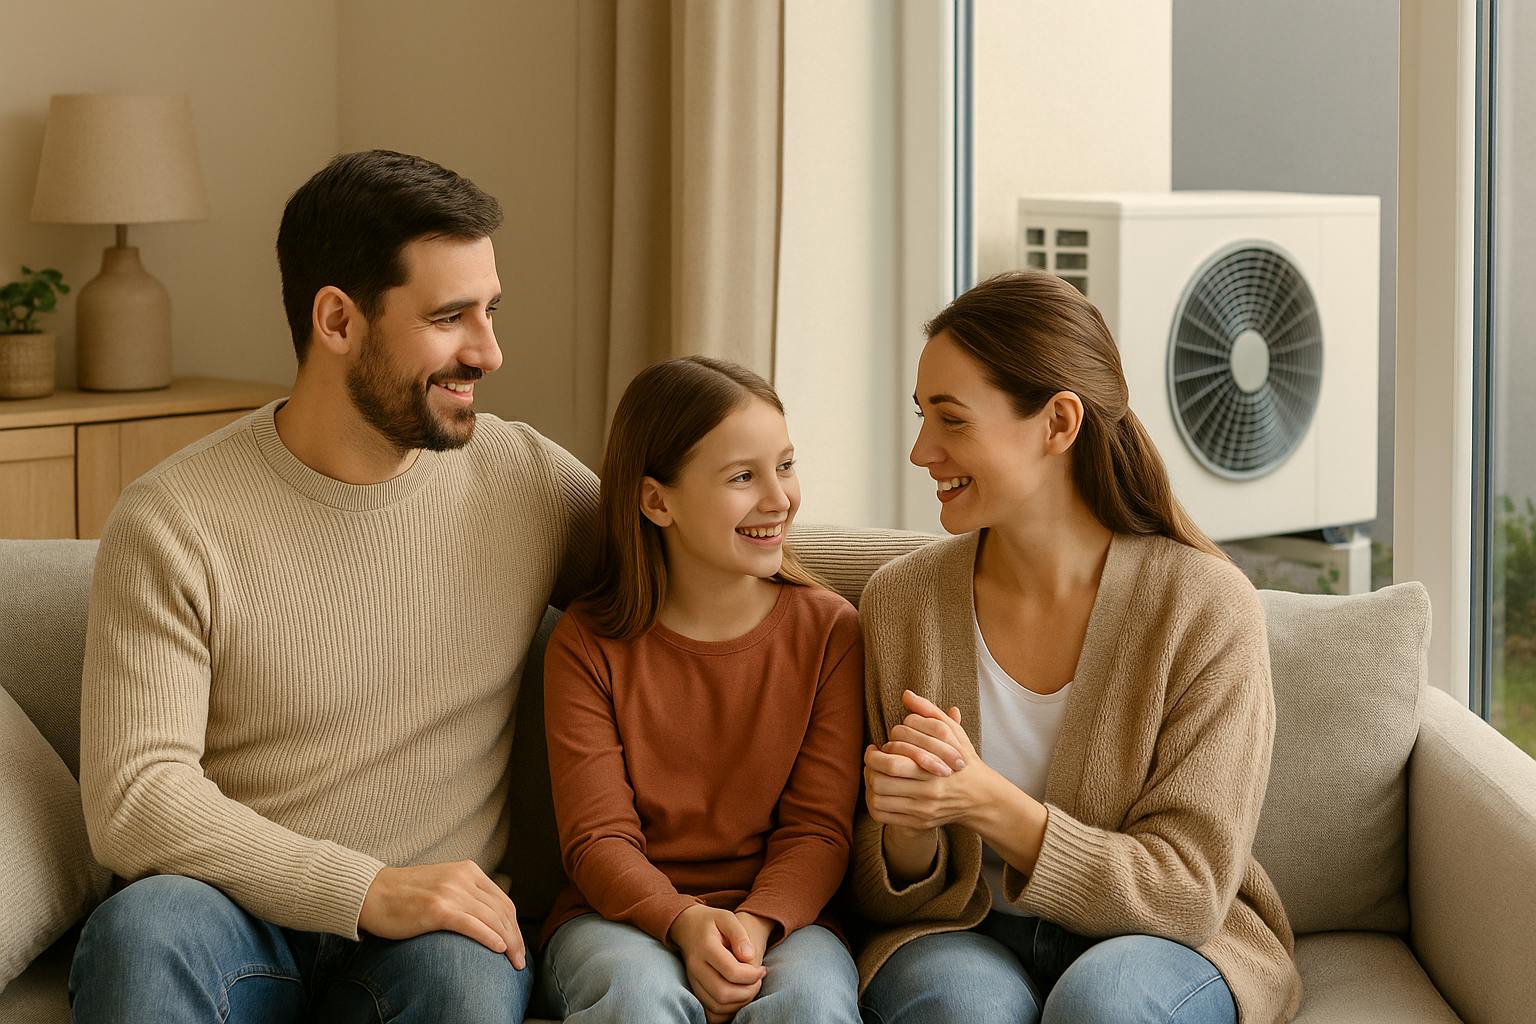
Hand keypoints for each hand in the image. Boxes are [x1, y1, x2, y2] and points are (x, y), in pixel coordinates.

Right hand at [359, 861, 525, 969]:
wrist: (371, 893)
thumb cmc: (405, 894)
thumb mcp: (443, 883)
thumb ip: (465, 893)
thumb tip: (487, 917)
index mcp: (468, 870)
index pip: (502, 901)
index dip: (514, 926)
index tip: (518, 945)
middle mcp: (463, 878)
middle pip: (501, 911)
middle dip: (515, 938)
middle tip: (520, 960)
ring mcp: (450, 892)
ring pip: (491, 919)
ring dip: (508, 943)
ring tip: (514, 962)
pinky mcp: (437, 909)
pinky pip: (471, 925)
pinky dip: (489, 938)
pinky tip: (498, 950)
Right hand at [669, 904, 765, 1020]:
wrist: (686, 926)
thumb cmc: (711, 921)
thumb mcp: (727, 918)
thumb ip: (739, 935)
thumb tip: (749, 957)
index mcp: (706, 947)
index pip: (731, 971)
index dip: (752, 975)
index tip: (762, 969)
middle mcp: (696, 967)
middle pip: (723, 993)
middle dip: (748, 992)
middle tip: (758, 980)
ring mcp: (693, 980)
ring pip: (717, 1005)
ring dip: (740, 1002)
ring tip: (751, 987)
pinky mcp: (694, 989)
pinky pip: (711, 1010)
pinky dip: (729, 1009)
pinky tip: (739, 995)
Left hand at [863, 690, 994, 831]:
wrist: (980, 797)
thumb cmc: (962, 759)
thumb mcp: (951, 732)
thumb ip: (929, 712)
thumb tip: (906, 694)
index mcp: (935, 768)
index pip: (892, 759)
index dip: (878, 751)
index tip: (879, 746)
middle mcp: (929, 792)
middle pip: (881, 780)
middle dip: (869, 767)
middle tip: (872, 759)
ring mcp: (923, 810)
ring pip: (878, 798)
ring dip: (869, 784)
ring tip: (874, 774)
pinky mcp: (919, 823)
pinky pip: (882, 815)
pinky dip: (873, 802)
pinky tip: (879, 791)